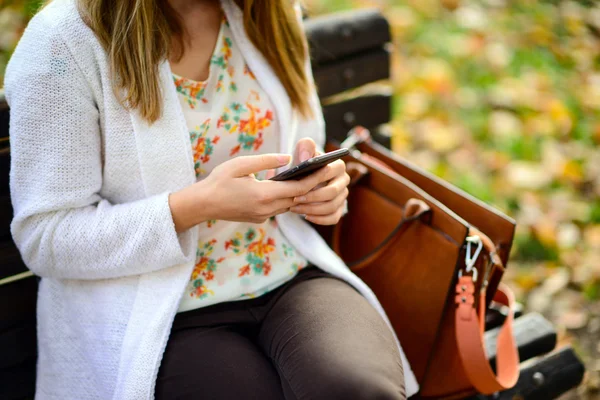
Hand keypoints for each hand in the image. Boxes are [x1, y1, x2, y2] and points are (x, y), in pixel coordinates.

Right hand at [169, 153, 329, 231]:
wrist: (202, 204)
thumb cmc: (219, 181)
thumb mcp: (241, 165)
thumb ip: (266, 161)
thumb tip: (288, 158)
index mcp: (263, 195)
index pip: (298, 189)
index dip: (314, 180)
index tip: (326, 169)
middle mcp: (266, 209)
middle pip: (297, 199)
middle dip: (311, 186)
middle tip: (324, 172)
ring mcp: (262, 216)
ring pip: (289, 205)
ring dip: (299, 194)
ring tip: (310, 177)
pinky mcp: (259, 218)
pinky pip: (279, 208)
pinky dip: (286, 198)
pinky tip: (289, 187)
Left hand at [288, 138, 349, 224]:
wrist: (302, 180)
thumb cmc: (303, 165)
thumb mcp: (301, 153)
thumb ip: (304, 147)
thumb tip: (305, 158)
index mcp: (338, 165)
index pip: (330, 172)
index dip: (314, 180)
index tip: (298, 187)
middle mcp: (344, 180)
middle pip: (332, 193)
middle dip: (312, 198)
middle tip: (294, 200)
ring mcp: (343, 196)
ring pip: (332, 207)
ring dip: (312, 210)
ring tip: (295, 208)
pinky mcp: (339, 209)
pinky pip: (333, 218)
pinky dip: (319, 219)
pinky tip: (306, 216)